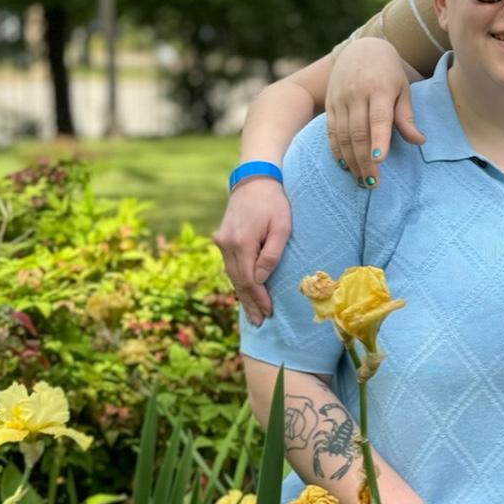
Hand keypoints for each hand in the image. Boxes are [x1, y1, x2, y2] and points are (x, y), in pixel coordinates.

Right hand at [213, 180, 292, 326]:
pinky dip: (237, 281)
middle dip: (249, 302)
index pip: (249, 279)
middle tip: (258, 322)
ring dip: (242, 294)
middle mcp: (226, 244)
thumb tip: (261, 278)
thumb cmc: (274, 203)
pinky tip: (244, 292)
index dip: (258, 298)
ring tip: (252, 313)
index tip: (268, 312)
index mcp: (242, 242)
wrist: (253, 181)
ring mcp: (221, 242)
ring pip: (231, 275)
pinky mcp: (221, 239)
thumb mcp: (282, 227)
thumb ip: (271, 254)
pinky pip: (230, 266)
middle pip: (238, 281)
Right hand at [326, 37, 426, 181]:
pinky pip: (331, 132)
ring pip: (342, 136)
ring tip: (361, 181)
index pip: (378, 118)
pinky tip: (345, 166)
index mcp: (379, 89)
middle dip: (365, 161)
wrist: (361, 49)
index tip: (379, 160)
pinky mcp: (330, 104)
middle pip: (357, 133)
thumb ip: (406, 116)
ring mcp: (340, 100)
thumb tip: (419, 141)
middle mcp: (356, 95)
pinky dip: (336, 151)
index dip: (378, 140)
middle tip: (373, 184)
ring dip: (351, 161)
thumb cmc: (389, 72)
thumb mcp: (403, 88)